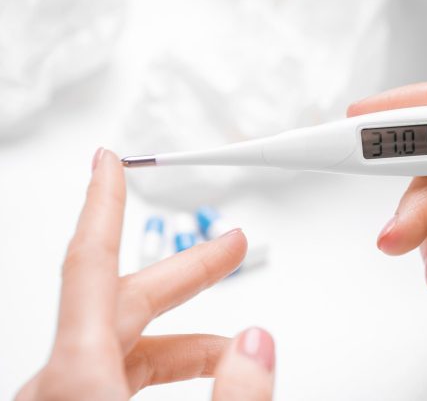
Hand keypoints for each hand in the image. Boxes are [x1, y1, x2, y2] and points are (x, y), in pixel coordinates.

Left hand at [15, 149, 274, 400]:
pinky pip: (112, 371)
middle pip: (123, 300)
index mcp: (77, 380)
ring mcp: (61, 400)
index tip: (107, 163)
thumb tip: (255, 345)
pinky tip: (197, 369)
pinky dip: (158, 361)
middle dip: (185, 272)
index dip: (103, 204)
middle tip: (230, 246)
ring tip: (231, 346)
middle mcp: (58, 385)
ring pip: (121, 342)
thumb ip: (233, 393)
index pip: (90, 263)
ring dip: (183, 337)